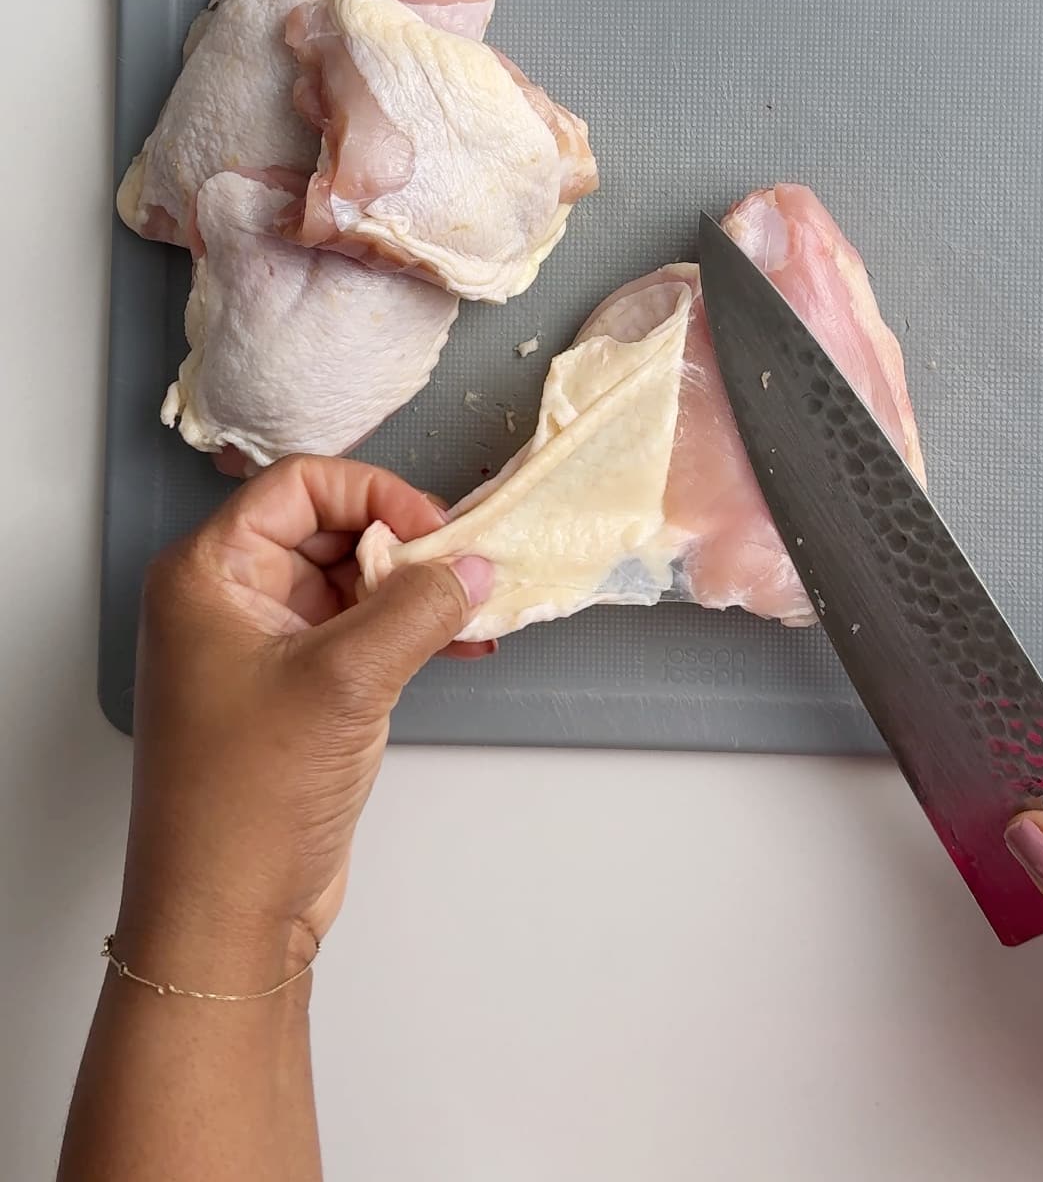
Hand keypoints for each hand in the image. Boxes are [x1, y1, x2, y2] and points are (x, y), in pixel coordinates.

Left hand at [116, 455, 492, 983]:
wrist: (226, 914)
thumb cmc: (249, 798)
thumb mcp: (345, 682)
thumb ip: (418, 609)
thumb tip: (474, 567)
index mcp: (207, 573)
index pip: (300, 486)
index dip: (374, 494)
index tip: (434, 531)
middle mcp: (228, 599)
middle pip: (330, 529)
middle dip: (403, 545)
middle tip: (466, 570)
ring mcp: (263, 646)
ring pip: (352, 582)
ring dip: (415, 592)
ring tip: (477, 611)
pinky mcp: (296, 689)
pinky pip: (361, 632)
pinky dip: (409, 633)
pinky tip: (464, 646)